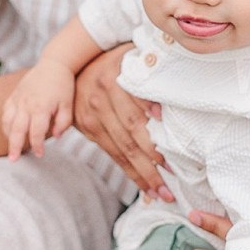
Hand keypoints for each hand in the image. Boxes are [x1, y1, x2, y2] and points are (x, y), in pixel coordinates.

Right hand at [2, 60, 77, 159]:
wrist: (54, 64)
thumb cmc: (63, 85)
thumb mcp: (68, 104)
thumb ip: (63, 122)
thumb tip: (56, 136)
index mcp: (41, 108)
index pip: (36, 132)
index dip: (38, 145)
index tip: (40, 154)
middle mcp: (26, 104)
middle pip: (17, 130)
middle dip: (15, 146)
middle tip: (13, 160)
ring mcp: (18, 99)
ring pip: (7, 121)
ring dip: (8, 136)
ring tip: (11, 148)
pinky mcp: (14, 95)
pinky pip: (5, 112)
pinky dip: (5, 124)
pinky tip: (9, 132)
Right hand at [72, 44, 170, 197]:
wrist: (75, 65)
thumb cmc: (118, 61)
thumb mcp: (133, 57)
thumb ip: (150, 75)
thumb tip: (170, 104)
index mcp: (117, 76)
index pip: (138, 109)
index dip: (154, 130)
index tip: (172, 150)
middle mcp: (102, 96)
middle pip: (131, 134)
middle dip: (153, 161)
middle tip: (173, 180)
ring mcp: (93, 114)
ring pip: (122, 149)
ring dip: (143, 174)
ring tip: (162, 192)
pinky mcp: (88, 128)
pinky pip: (113, 154)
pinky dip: (130, 172)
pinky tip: (145, 187)